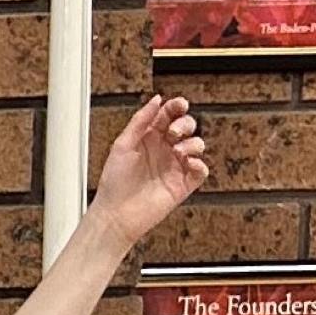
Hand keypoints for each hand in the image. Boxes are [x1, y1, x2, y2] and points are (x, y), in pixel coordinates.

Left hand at [94, 92, 208, 236]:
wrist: (116, 214)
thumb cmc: (114, 183)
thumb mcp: (122, 145)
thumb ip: (140, 120)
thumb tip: (156, 100)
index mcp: (148, 139)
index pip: (169, 116)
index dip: (177, 107)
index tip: (179, 104)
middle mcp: (163, 150)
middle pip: (187, 126)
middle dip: (185, 124)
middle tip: (173, 134)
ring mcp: (174, 166)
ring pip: (197, 145)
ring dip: (191, 144)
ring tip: (176, 152)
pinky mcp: (183, 184)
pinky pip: (201, 169)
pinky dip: (199, 164)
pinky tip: (187, 164)